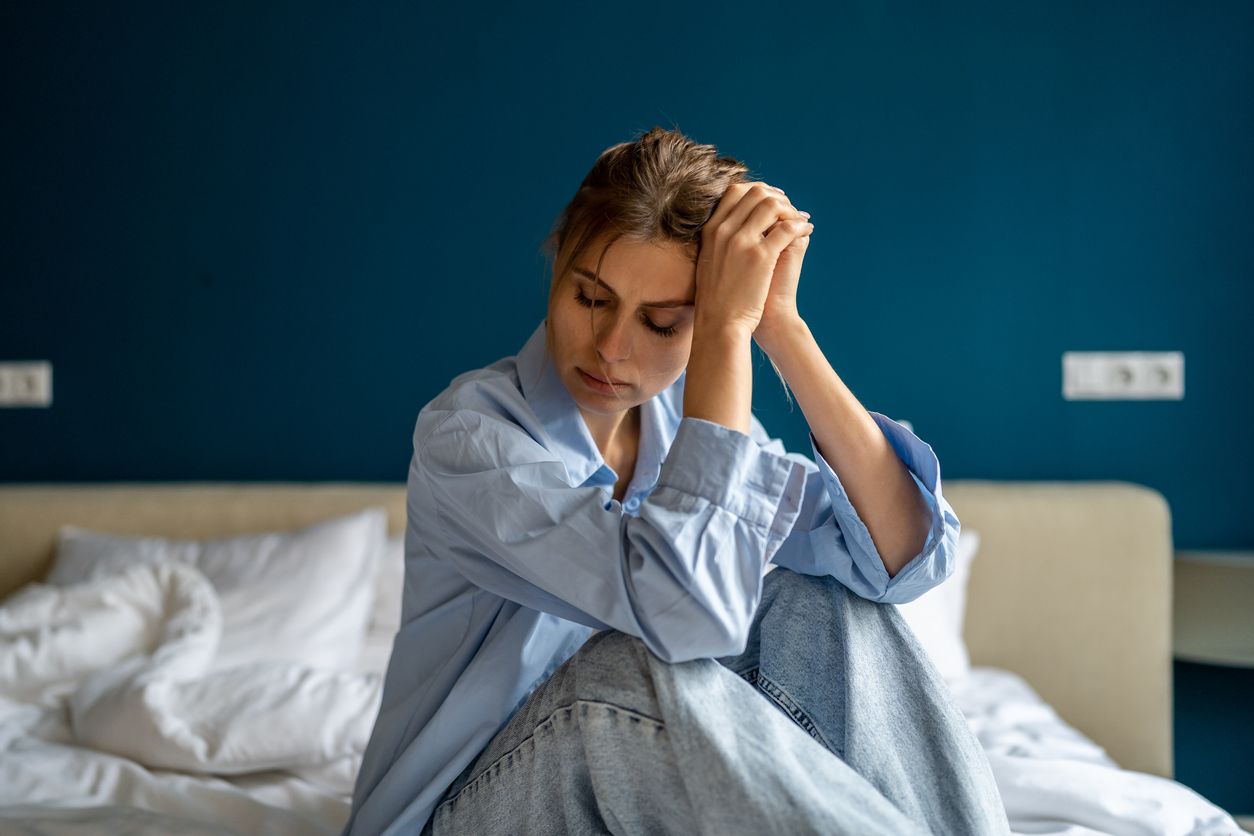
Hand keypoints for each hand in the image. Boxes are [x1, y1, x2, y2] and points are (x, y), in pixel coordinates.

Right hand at [695, 182, 813, 338]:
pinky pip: (787, 228)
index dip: (758, 190)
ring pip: (772, 205)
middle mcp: (724, 231)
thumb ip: (721, 241)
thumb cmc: (718, 299)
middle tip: (791, 208)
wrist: (720, 324)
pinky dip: (801, 225)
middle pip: (755, 193)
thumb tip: (738, 226)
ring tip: (800, 220)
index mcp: (711, 231)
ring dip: (790, 209)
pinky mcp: (760, 256)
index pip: (734, 192)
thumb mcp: (709, 262)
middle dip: (778, 197)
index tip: (773, 199)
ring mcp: (742, 242)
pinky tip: (807, 230)